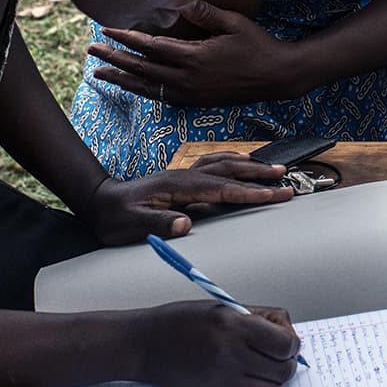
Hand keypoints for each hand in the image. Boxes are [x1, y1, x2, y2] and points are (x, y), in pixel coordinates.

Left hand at [78, 154, 293, 243]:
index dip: (251, 193)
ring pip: (224, 164)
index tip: (274, 195)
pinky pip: (214, 163)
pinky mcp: (182, 176)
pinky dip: (232, 160)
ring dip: (251, 166)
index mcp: (178, 187)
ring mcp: (184, 173)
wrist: (98, 201)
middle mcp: (185, 175)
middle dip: (260, 176)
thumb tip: (185, 225)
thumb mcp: (132, 226)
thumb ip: (158, 225)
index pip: (222, 189)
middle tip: (287, 181)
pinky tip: (242, 160)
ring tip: (276, 168)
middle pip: (230, 172)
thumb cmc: (115, 217)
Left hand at [92, 1, 314, 107]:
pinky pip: (162, 97)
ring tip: (100, 73)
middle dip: (114, 59)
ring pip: (148, 88)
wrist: (277, 77)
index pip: (151, 48)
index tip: (106, 30)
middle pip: (142, 69)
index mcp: (195, 58)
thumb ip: (206, 14)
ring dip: (122, 79)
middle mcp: (188, 80)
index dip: (126, 39)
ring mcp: (191, 94)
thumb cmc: (258, 45)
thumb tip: (181, 0)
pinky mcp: (197, 102)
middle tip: (91, 51)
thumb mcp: (235, 24)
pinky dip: (143, 91)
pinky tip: (132, 85)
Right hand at [134, 301, 301, 386]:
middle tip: (277, 357)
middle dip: (287, 363)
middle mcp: (231, 353)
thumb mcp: (222, 307)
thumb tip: (288, 334)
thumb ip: (258, 319)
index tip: (286, 342)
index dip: (292, 343)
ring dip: (273, 380)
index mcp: (234, 324)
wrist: (145, 345)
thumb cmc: (182, 322)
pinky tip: (240, 375)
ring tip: (262, 369)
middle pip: (284, 369)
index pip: (286, 342)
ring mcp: (224, 378)